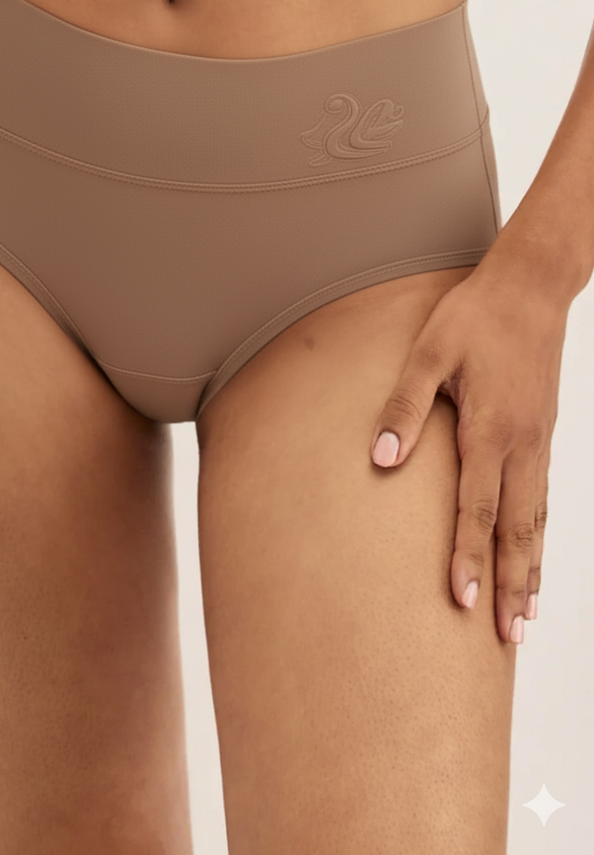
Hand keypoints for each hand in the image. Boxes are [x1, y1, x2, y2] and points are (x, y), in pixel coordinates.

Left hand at [368, 259, 566, 644]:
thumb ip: (403, 407)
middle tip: (508, 637)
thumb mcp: (427, 353)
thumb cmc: (473, 316)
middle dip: (511, 585)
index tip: (464, 603)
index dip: (470, 558)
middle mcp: (521, 444)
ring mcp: (538, 441)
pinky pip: (543, 498)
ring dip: (531, 570)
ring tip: (527, 617)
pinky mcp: (543, 433)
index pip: (477, 509)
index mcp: (488, 428)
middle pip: (516, 529)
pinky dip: (539, 536)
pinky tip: (534, 556)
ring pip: (535, 519)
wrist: (530, 286)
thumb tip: (381, 459)